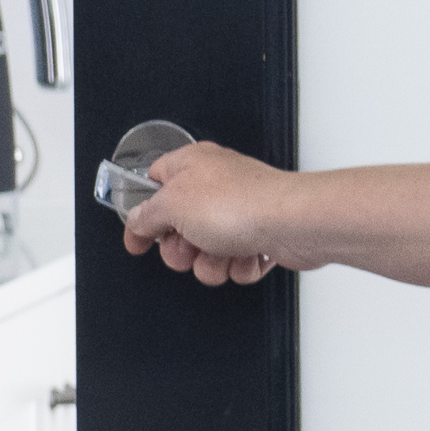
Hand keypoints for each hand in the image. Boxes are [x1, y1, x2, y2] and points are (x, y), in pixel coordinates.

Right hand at [118, 138, 304, 286]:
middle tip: (190, 246)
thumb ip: (146, 214)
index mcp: (191, 165)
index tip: (138, 239)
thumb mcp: (172, 205)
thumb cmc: (241, 203)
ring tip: (224, 252)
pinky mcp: (260, 235)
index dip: (142, 215)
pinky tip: (247, 255)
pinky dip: (240, 265)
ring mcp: (240, 211)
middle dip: (181, 249)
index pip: (153, 187)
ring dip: (212, 261)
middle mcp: (217, 185)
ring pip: (207, 252)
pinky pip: (235, 262)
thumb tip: (136, 219)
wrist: (293, 224)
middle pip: (178, 228)